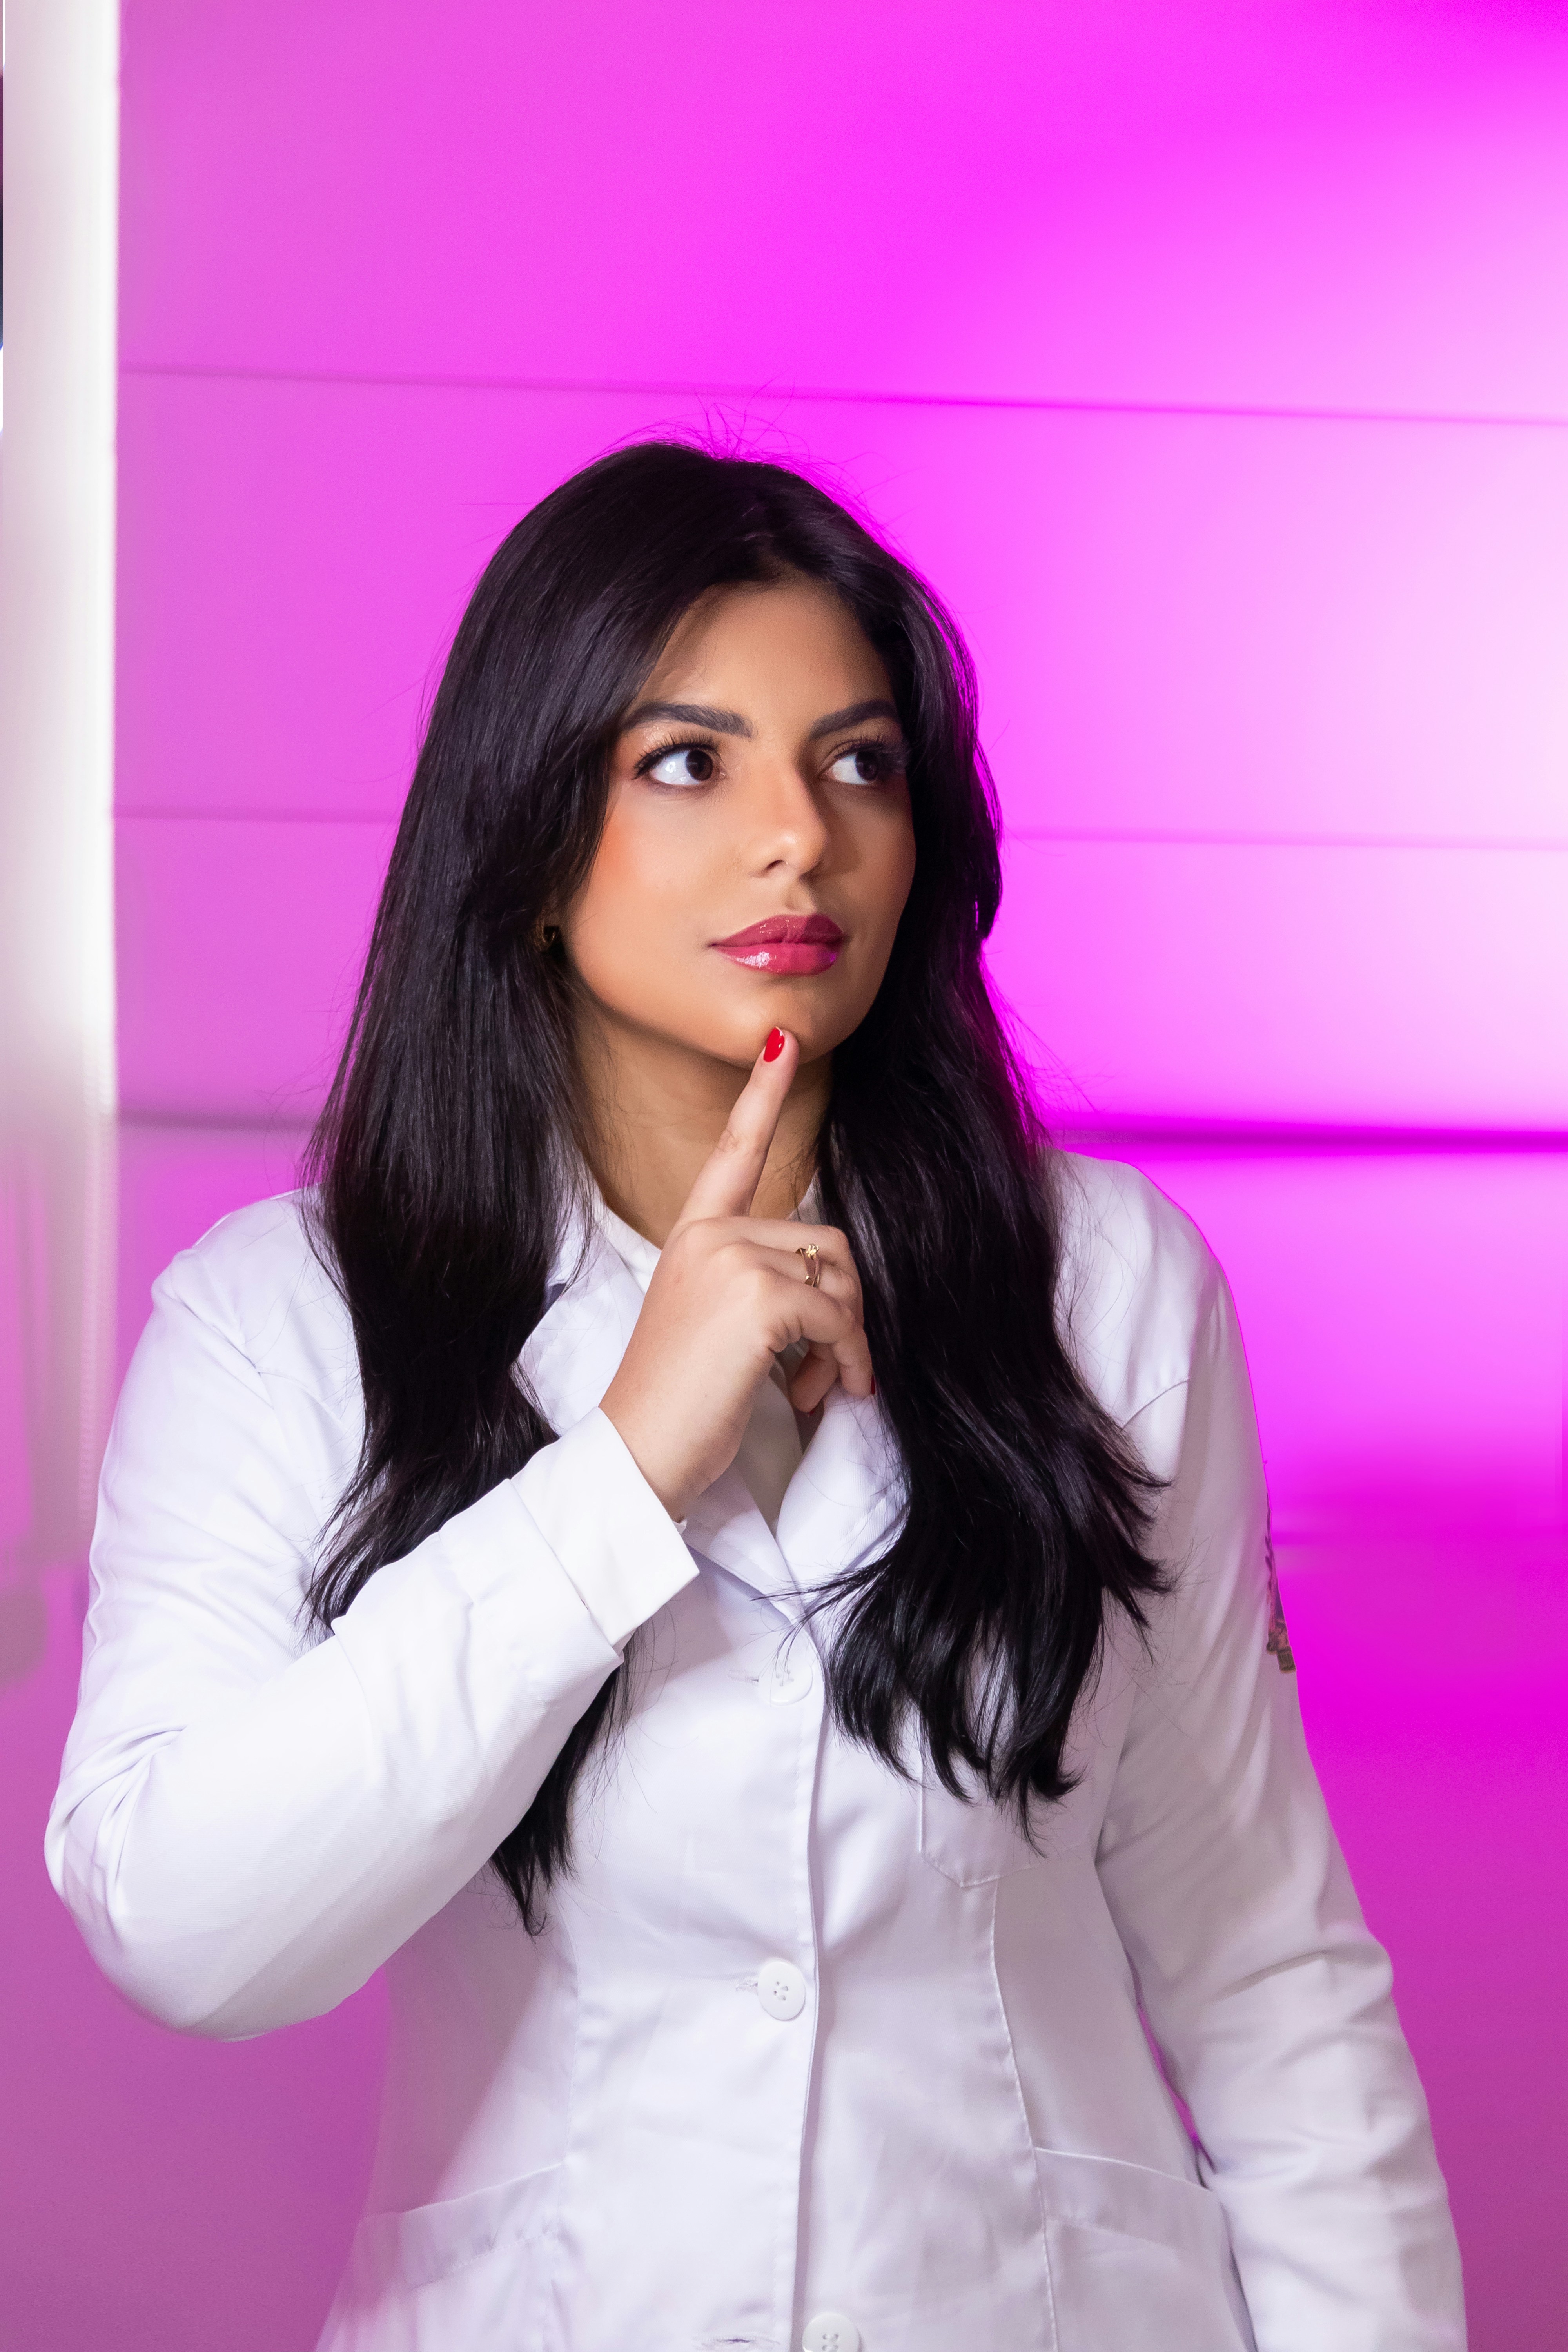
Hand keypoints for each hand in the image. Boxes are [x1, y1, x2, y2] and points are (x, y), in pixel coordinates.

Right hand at [599, 1030, 873, 1523]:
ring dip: (845, 1343)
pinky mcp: (758, 1298)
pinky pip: (838, 1319)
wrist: (640, 1452)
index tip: (783, 1038)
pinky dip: (843, 1363)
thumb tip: (830, 1290)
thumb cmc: (678, 1400)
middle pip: (827, 1239)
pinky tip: (809, 1396)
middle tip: (824, 1368)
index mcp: (693, 1235)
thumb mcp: (713, 1323)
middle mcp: (710, 1235)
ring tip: (813, 1386)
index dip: (762, 1093)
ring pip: (840, 1280)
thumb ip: (758, 1284)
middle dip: (844, 1308)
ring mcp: (732, 1260)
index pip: (734, 1152)